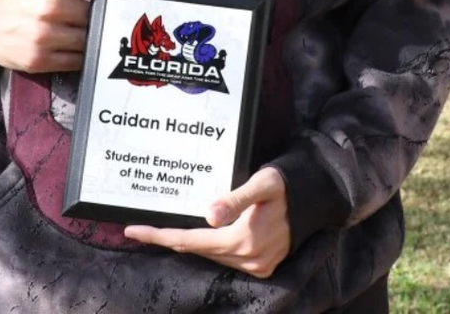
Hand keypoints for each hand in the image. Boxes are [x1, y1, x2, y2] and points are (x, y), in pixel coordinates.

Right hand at [0, 0, 170, 72]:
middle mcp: (52, 5)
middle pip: (102, 15)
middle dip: (118, 19)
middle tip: (138, 22)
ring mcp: (45, 35)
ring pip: (91, 41)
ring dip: (101, 40)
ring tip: (107, 38)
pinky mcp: (39, 60)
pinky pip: (77, 62)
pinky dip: (86, 57)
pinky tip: (86, 52)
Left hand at [124, 167, 289, 278]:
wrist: (316, 199)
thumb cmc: (286, 185)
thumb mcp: (262, 183)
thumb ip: (234, 199)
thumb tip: (208, 215)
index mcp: (243, 240)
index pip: (190, 241)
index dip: (161, 235)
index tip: (133, 230)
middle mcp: (248, 259)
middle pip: (197, 251)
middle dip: (169, 239)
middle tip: (140, 229)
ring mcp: (255, 267)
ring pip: (210, 256)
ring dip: (189, 244)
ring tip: (164, 230)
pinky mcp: (262, 267)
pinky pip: (225, 259)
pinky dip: (208, 248)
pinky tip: (197, 237)